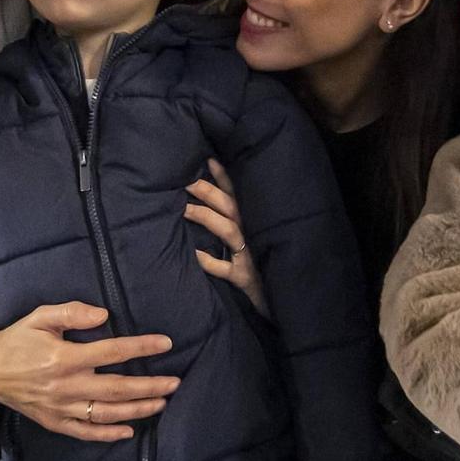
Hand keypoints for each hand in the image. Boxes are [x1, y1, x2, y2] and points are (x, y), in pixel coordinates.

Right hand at [0, 302, 178, 441]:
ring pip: (107, 413)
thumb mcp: (40, 317)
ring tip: (161, 402)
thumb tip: (104, 315)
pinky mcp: (54, 422)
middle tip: (175, 383)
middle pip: (117, 388)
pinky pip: (86, 432)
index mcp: (64, 358)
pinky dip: (108, 435)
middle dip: (150, 386)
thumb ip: (72, 312)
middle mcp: (66, 386)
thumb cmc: (18, 339)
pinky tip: (129, 431)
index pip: (112, 352)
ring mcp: (61, 408)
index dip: (141, 347)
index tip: (166, 344)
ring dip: (137, 409)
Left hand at [185, 159, 266, 315]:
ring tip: (183, 210)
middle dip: (207, 191)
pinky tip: (193, 253)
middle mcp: (252, 233)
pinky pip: (224, 268)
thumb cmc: (259, 266)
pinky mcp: (245, 278)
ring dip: (205, 217)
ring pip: (228, 230)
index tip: (207, 159)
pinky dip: (208, 261)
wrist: (276, 301)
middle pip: (230, 206)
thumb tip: (205, 201)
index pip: (237, 193)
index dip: (224, 176)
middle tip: (185, 182)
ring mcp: (249, 255)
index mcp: (252, 221)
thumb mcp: (250, 240)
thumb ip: (233, 222)